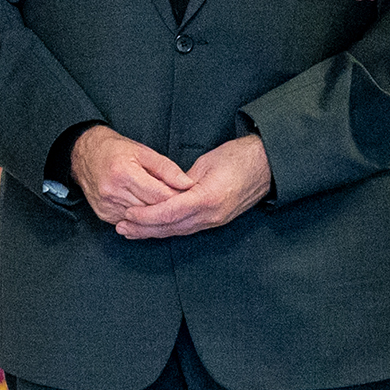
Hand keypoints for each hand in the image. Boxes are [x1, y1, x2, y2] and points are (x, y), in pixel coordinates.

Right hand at [71, 125, 194, 227]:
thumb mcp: (143, 152)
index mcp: (124, 173)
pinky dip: (140, 216)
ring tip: (161, 202)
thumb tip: (187, 183)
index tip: (186, 194)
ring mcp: (107, 206)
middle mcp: (113, 192)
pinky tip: (144, 207)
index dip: (176, 196)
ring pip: (142, 219)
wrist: (85, 155)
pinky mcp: (104, 215)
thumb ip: (167, 168)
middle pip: (151, 209)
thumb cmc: (115, 150)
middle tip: (178, 200)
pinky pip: (130, 221)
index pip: (159, 195)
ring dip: (154, 213)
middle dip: (167, 206)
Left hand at [116, 134, 270, 240]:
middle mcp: (211, 215)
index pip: (170, 212)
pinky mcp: (217, 220)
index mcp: (207, 198)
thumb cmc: (238, 157)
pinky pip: (188, 228)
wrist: (267, 166)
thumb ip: (182, 180)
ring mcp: (215, 220)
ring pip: (178, 231)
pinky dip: (169, 229)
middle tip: (121, 229)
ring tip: (132, 232)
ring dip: (154, 232)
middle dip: (144, 229)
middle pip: (171, 227)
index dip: (147, 216)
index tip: (128, 214)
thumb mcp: (206, 163)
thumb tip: (164, 191)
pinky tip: (156, 229)